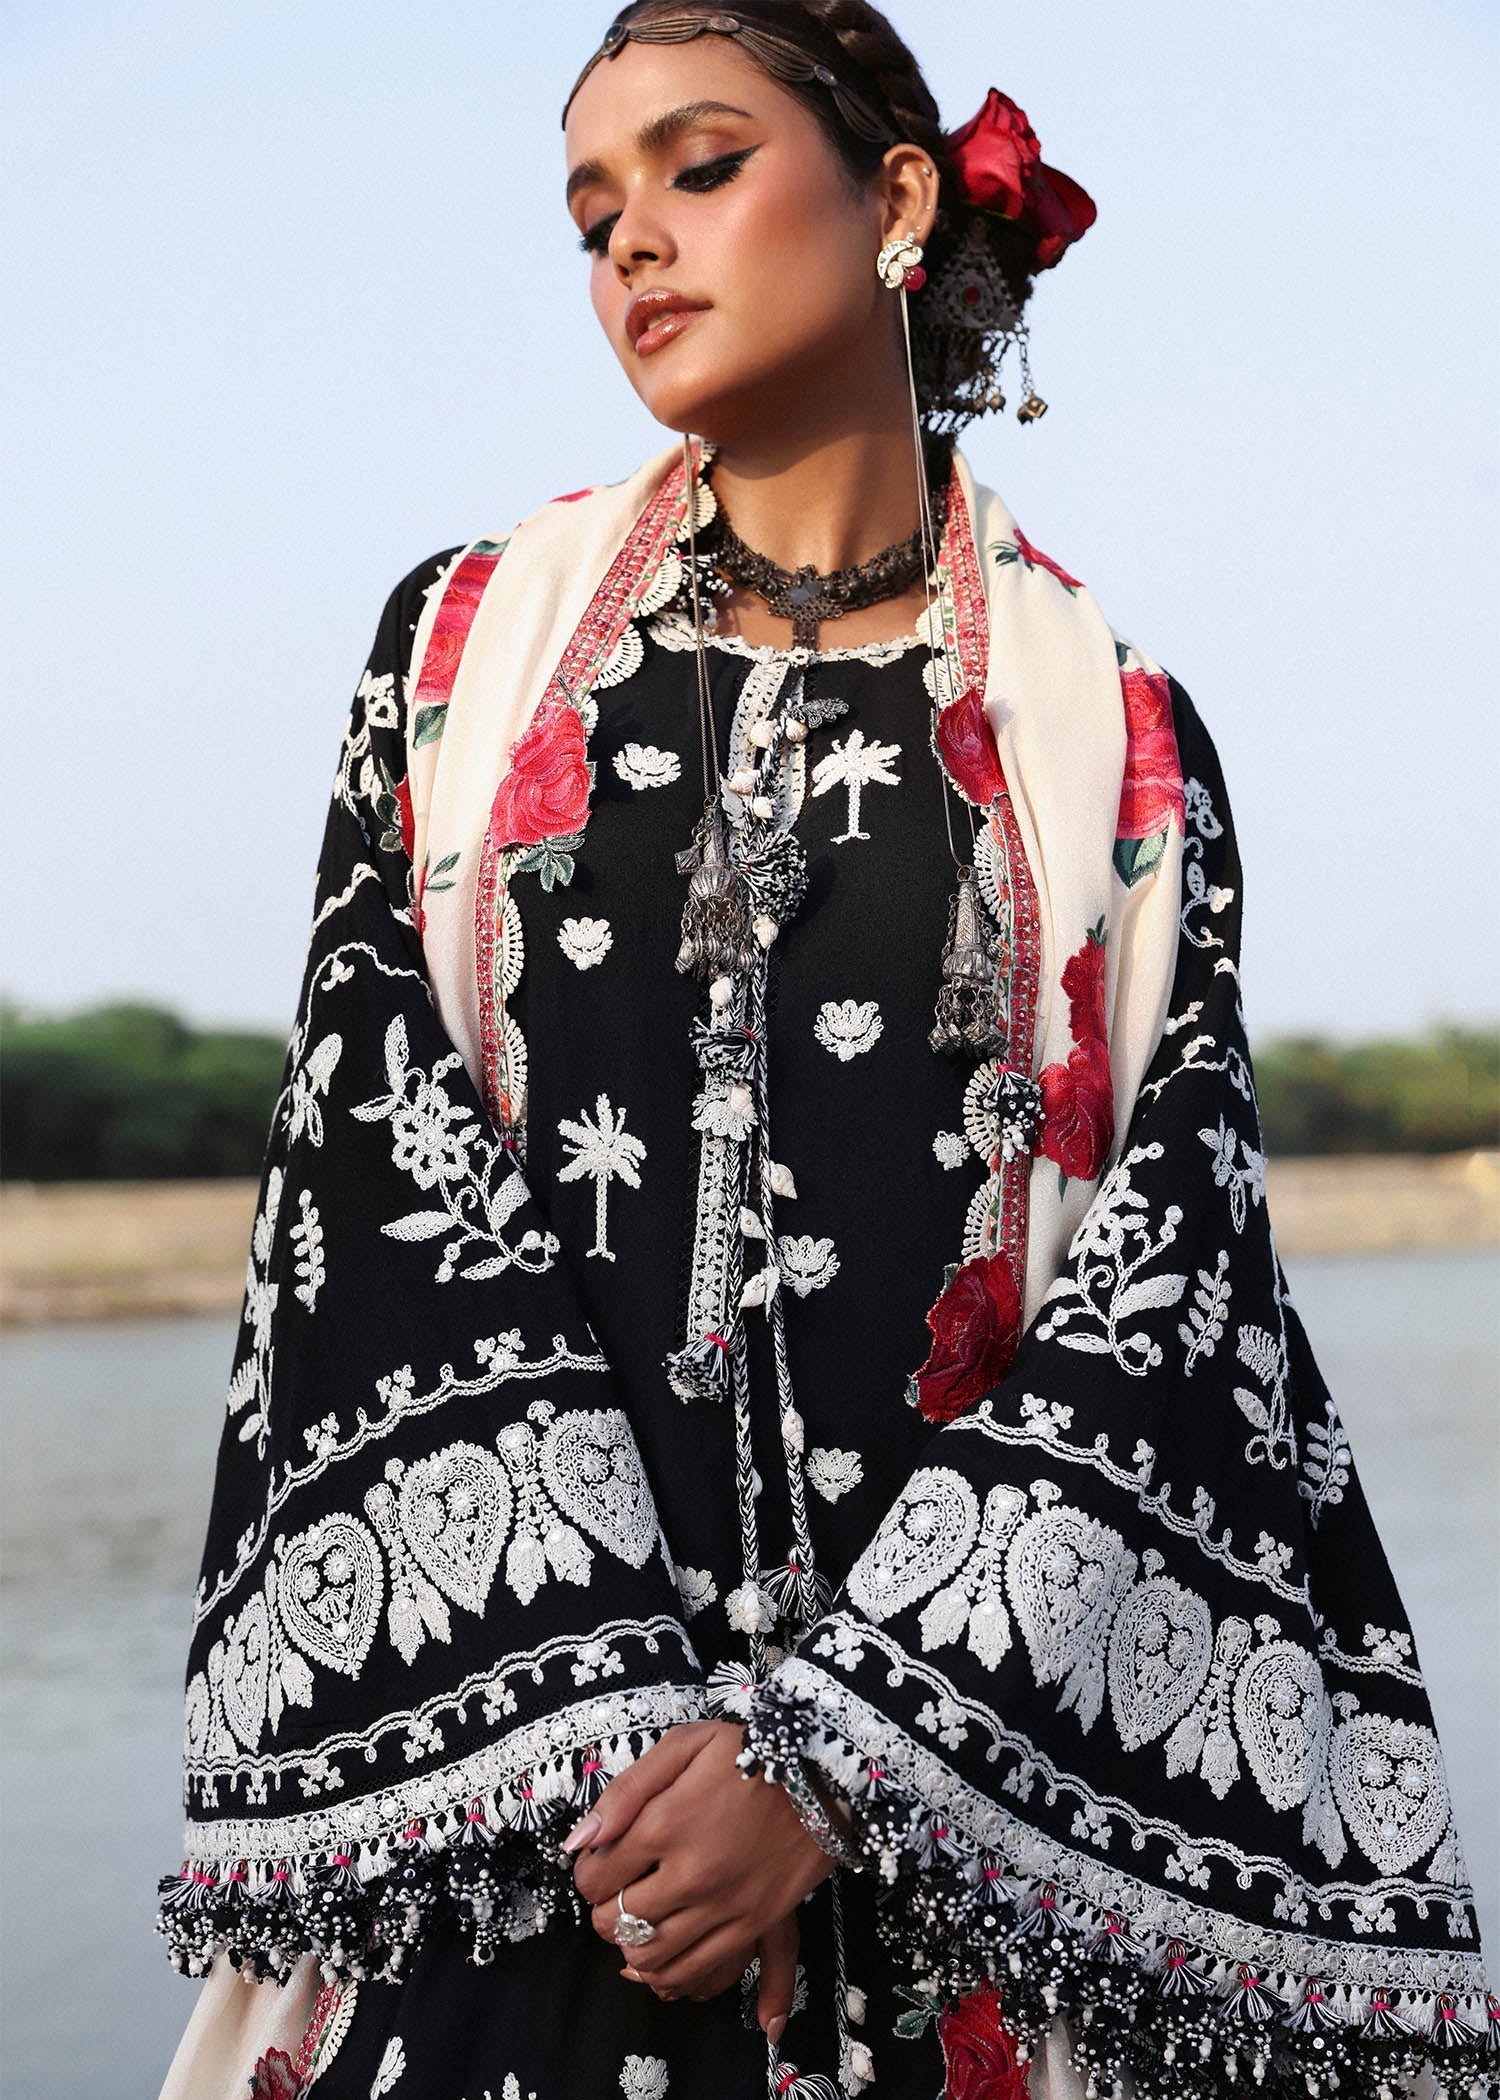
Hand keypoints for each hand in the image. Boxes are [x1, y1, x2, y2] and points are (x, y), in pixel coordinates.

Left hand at [563, 1720, 830, 2032]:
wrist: (824, 1775)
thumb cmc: (749, 1752)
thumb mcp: (685, 1745)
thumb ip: (627, 1790)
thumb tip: (579, 1841)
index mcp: (665, 1823)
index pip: (595, 1875)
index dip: (586, 1872)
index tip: (598, 1862)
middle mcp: (689, 1873)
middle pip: (615, 1919)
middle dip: (602, 1910)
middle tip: (613, 1893)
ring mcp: (722, 1905)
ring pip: (648, 1953)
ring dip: (628, 1943)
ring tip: (634, 1921)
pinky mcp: (751, 1925)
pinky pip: (693, 1969)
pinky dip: (665, 1972)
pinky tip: (659, 1954)